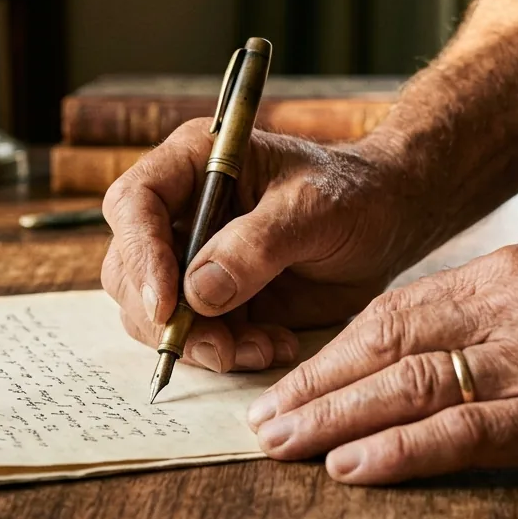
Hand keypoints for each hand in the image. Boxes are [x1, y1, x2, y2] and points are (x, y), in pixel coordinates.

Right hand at [101, 120, 425, 374]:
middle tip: (219, 347)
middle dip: (166, 317)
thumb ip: (257, 245)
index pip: (135, 204)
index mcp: (195, 164)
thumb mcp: (314, 209)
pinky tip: (274, 348)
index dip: (141, 255)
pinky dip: (227, 354)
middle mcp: (181, 210)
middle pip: (129, 268)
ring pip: (154, 312)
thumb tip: (198, 292)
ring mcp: (193, 258)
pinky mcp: (215, 299)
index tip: (168, 306)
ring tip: (262, 348)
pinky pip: (196, 337)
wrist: (388, 224)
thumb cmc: (354, 195)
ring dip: (199, 343)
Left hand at [246, 241, 517, 483]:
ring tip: (281, 445)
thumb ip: (502, 321)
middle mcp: (512, 308)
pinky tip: (354, 466)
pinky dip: (403, 449)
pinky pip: (469, 430)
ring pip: (413, 383)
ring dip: (337, 416)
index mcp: (506, 277)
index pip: (395, 312)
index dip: (333, 352)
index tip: (289, 383)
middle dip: (315, 385)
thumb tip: (433, 357)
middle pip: (388, 344)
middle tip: (261, 422)